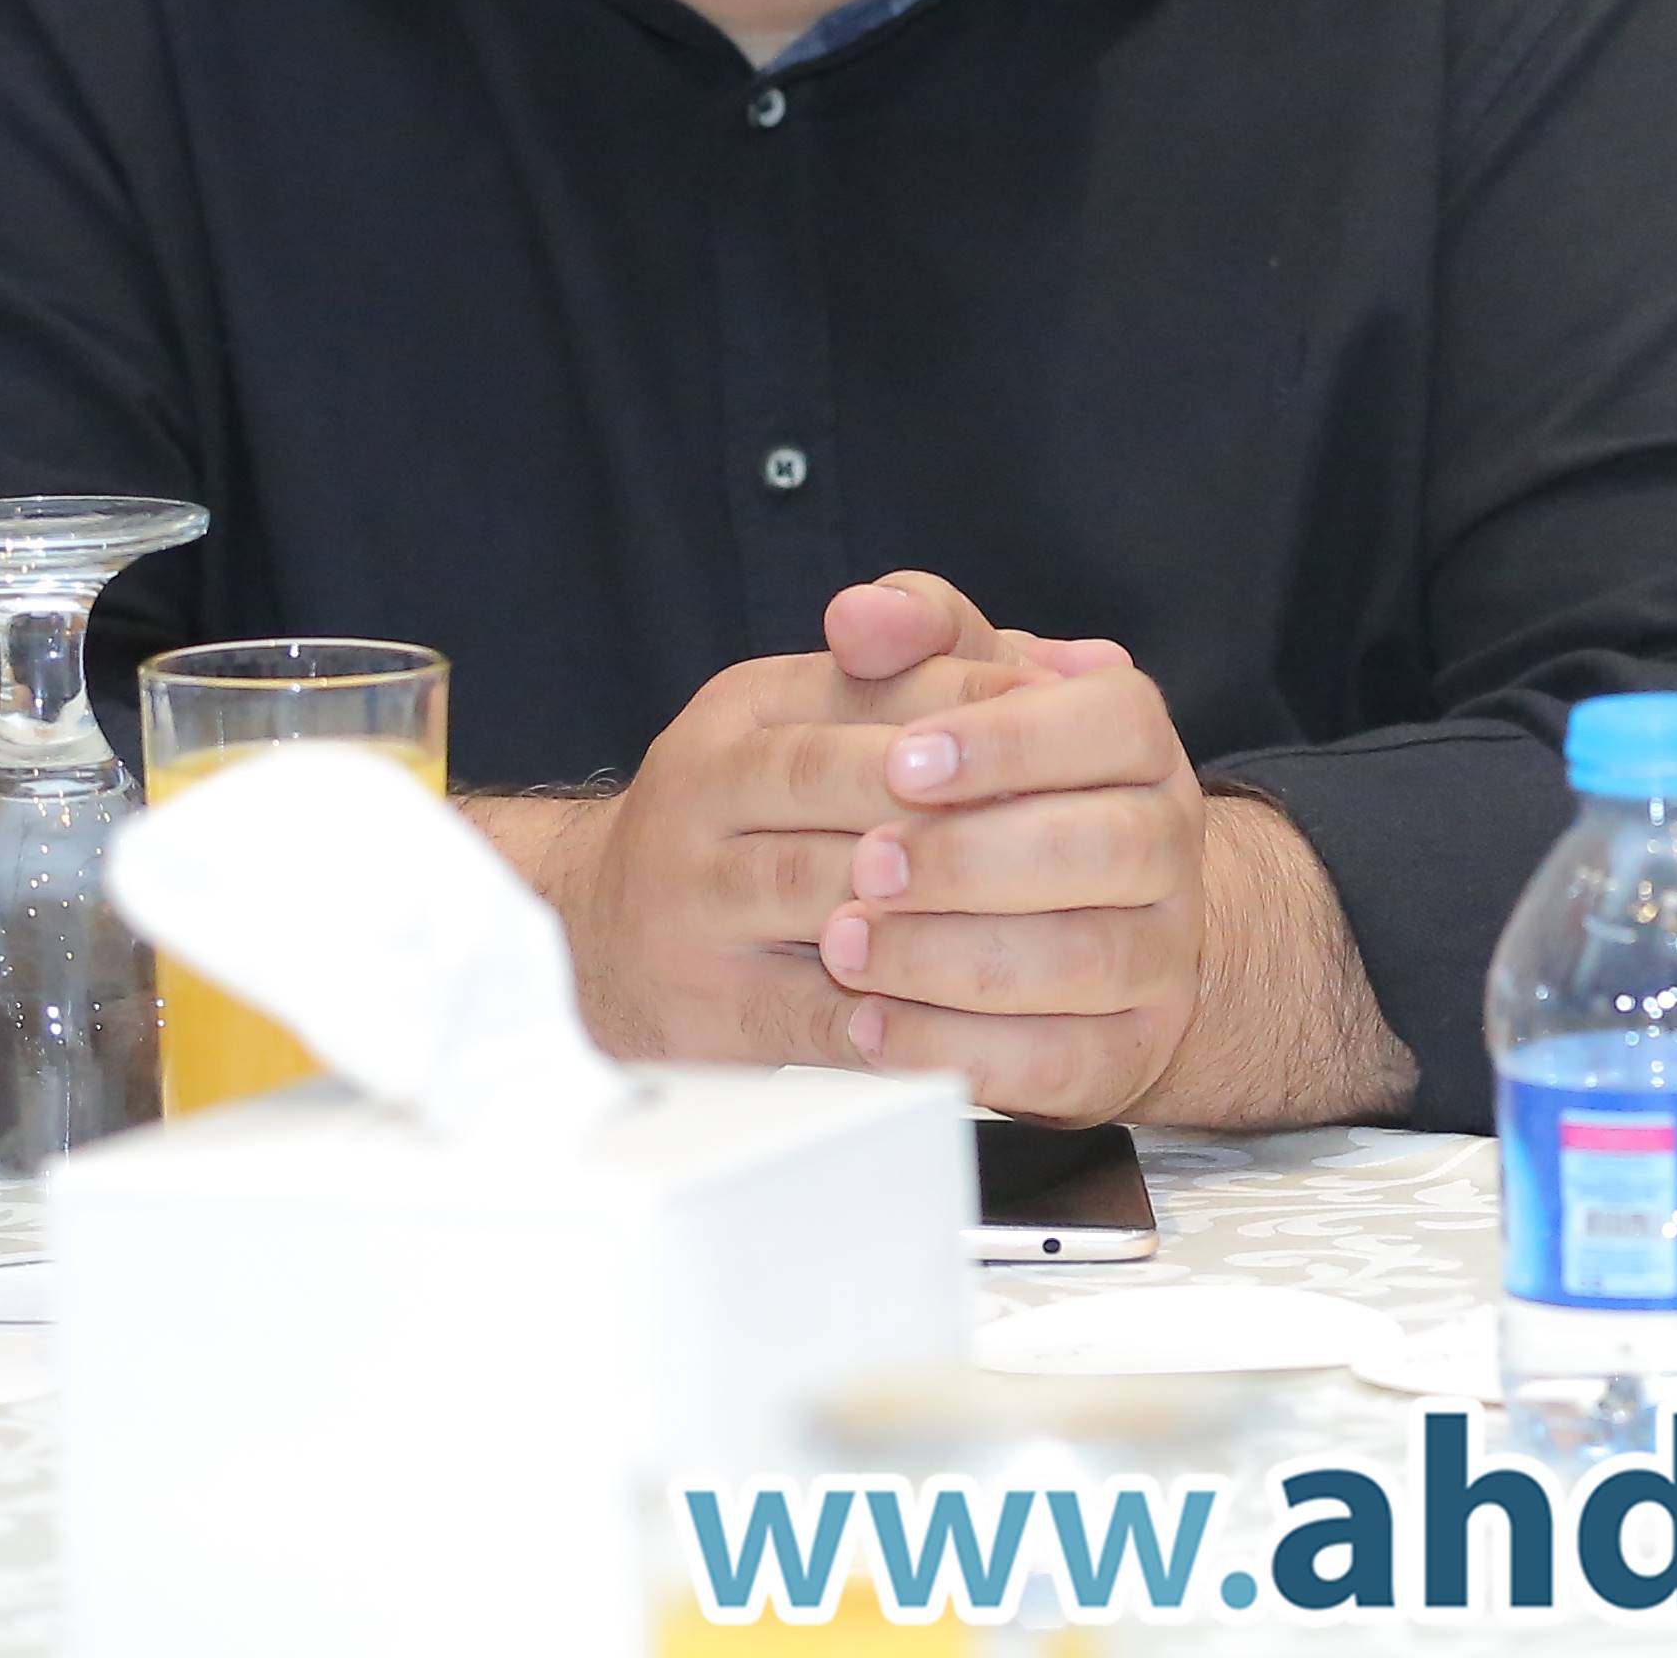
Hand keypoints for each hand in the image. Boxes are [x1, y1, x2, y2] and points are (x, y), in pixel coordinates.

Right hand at [482, 573, 1042, 1066]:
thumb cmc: (759, 818)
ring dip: (935, 910)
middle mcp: (701, 787)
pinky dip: (897, 1019)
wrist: (601, 935)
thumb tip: (1075, 659)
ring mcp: (687, 898)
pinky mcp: (696, 1004)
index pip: (875, 686)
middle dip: (962, 807)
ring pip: (826, 893)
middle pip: (844, 780)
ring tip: (1037, 920)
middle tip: (1069, 833)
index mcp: (746, 706)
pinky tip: (971, 1018)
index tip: (1074, 740)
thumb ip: (942, 672)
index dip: (982, 713)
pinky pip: (811, 1013)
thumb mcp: (824, 717)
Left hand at [824, 632, 1220, 1123]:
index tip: (901, 759)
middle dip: (972, 859)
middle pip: (1108, 847)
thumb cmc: (997, 790)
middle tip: (865, 864)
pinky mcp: (1128, 1049)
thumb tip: (860, 613)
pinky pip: (1061, 1061)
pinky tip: (873, 1027)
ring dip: (950, 959)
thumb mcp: (965, 694)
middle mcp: (1170, 843)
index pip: (1114, 722)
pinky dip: (960, 1050)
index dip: (1009, 741)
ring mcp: (1162, 953)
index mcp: (1140, 743)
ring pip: (1083, 960)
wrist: (1069, 918)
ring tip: (846, 949)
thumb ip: (918, 639)